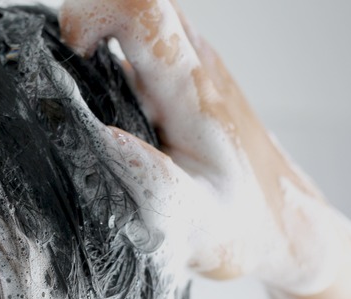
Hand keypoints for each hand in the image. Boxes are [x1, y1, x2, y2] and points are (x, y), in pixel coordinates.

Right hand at [59, 0, 341, 293]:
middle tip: (69, 91)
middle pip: (131, 7)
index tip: (72, 61)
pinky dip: (106, 74)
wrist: (281, 222)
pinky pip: (135, 51)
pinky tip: (108, 122)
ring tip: (87, 114)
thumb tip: (99, 138)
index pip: (141, 10)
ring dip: (93, 56)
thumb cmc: (241, 225)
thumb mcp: (196, 224)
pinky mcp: (180, 80)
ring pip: (132, 26)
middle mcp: (193, 64)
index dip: (90, 16)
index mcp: (192, 89)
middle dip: (82, 34)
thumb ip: (152, 186)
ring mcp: (189, 67)